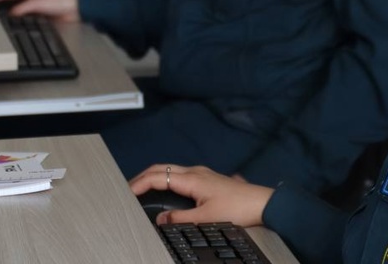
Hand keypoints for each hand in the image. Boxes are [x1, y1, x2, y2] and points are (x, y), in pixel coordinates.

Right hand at [0, 0, 79, 23]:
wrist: (73, 10)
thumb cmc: (60, 1)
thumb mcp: (39, 3)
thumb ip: (23, 8)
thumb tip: (10, 14)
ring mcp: (29, 4)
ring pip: (10, 4)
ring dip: (1, 7)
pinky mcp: (34, 13)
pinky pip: (18, 14)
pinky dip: (11, 16)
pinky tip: (7, 22)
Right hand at [130, 164, 273, 227]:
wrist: (261, 203)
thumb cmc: (238, 208)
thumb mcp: (206, 218)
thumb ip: (180, 218)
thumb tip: (161, 219)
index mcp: (192, 179)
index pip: (158, 177)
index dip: (139, 183)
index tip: (126, 191)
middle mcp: (195, 172)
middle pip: (161, 168)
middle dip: (142, 176)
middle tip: (128, 188)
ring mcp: (202, 173)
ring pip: (170, 170)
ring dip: (154, 177)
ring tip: (141, 188)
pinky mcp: (207, 178)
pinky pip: (179, 174)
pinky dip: (165, 179)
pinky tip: (165, 188)